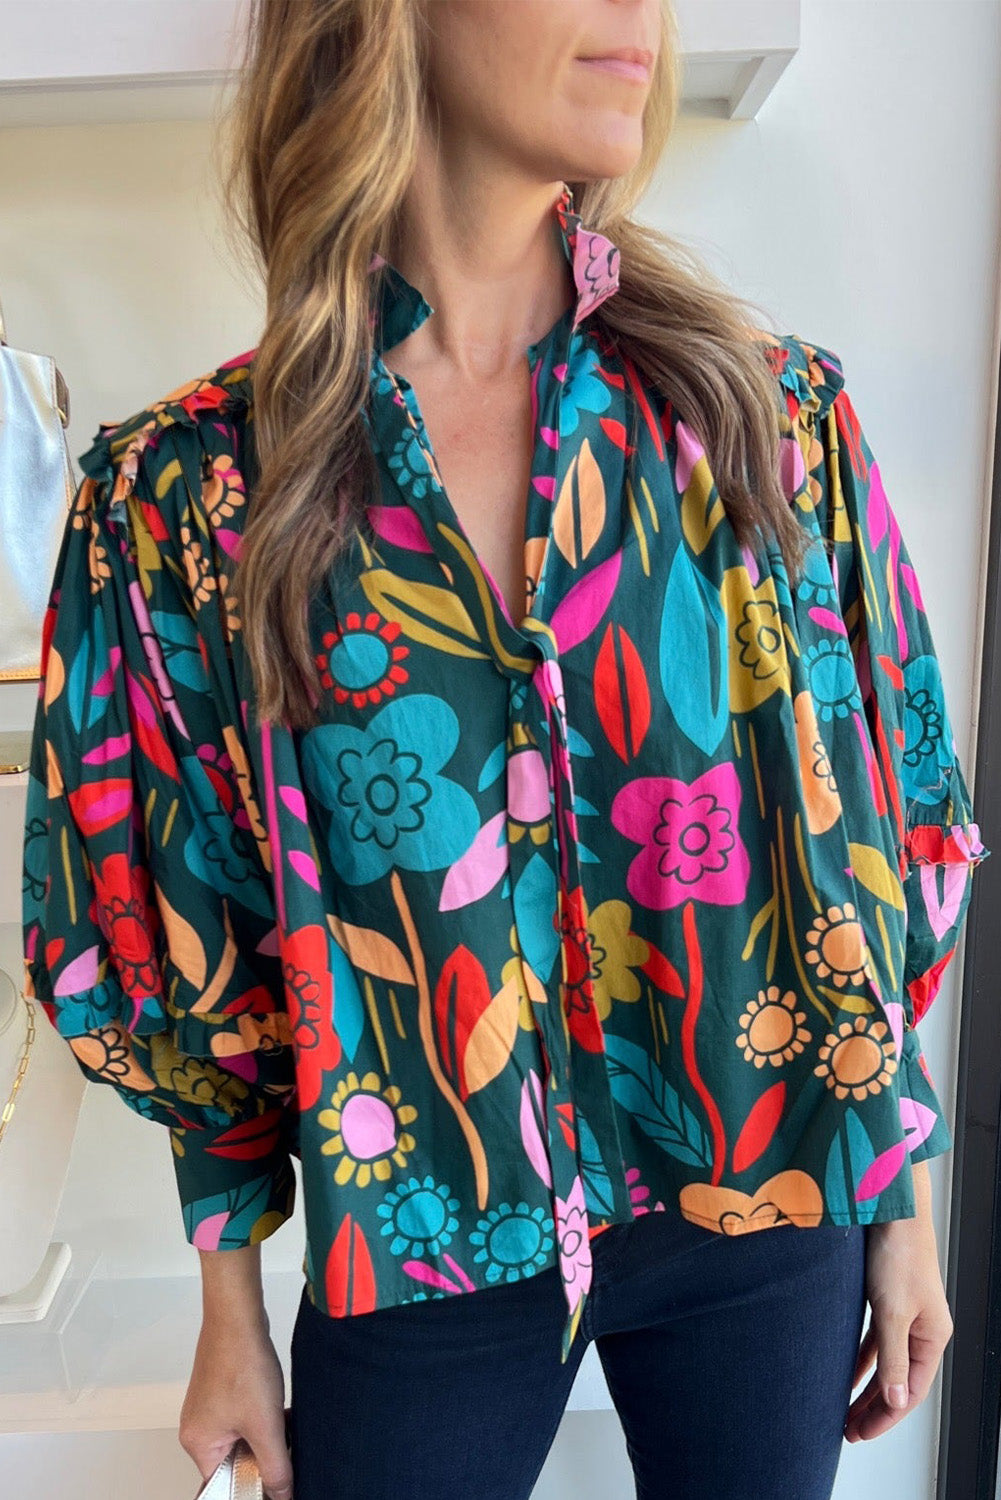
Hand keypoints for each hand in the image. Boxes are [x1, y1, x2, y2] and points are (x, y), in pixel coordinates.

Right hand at [179, 1312, 292, 1499]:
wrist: (239, 1315)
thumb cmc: (241, 1362)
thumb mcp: (265, 1425)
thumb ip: (275, 1466)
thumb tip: (282, 1495)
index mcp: (199, 1443)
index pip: (224, 1484)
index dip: (251, 1485)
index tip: (273, 1481)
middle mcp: (198, 1427)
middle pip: (234, 1462)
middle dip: (263, 1456)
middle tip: (282, 1445)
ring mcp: (209, 1408)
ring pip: (244, 1438)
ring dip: (266, 1435)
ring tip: (282, 1420)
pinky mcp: (223, 1391)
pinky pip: (245, 1417)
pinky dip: (264, 1417)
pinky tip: (280, 1407)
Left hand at [844, 1160, 953, 1441]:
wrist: (891, 1206)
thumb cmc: (897, 1253)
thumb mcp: (892, 1312)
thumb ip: (893, 1359)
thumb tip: (897, 1403)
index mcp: (932, 1336)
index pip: (912, 1392)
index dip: (886, 1416)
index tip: (861, 1433)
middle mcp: (923, 1329)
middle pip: (900, 1381)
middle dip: (874, 1408)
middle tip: (848, 1430)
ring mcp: (906, 1314)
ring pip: (886, 1363)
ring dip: (866, 1387)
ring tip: (845, 1411)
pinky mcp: (888, 1298)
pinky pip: (875, 1341)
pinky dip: (861, 1359)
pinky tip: (845, 1372)